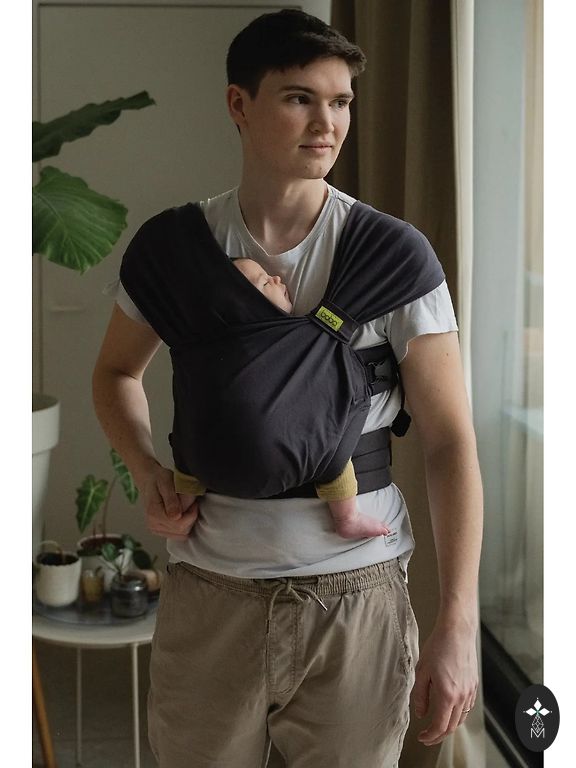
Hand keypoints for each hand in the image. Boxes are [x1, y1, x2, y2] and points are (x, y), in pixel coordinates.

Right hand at [142, 463, 198, 539]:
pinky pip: (177, 535)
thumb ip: (171, 499)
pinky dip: (183, 526)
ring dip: (187, 522)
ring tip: (185, 507)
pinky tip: (181, 514)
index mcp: (154, 513)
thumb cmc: (158, 479)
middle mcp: (153, 524)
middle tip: (190, 503)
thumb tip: (176, 516)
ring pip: (181, 534)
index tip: (193, 502)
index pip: (180, 524)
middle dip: (190, 518)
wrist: (148, 480)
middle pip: (182, 531)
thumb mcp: (166, 483)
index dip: (191, 514)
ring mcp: (155, 529)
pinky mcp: (159, 531)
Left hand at [410, 617, 478, 745]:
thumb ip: (420, 695)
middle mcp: (461, 697)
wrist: (457, 631)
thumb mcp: (422, 671)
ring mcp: (470, 691)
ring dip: (448, 725)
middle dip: (438, 735)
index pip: (440, 726)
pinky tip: (449, 709)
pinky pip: (467, 707)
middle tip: (427, 735)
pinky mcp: (473, 684)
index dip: (430, 736)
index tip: (422, 737)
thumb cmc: (438, 646)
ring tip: (436, 724)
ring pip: (460, 718)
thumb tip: (420, 713)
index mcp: (447, 695)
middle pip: (451, 726)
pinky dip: (457, 714)